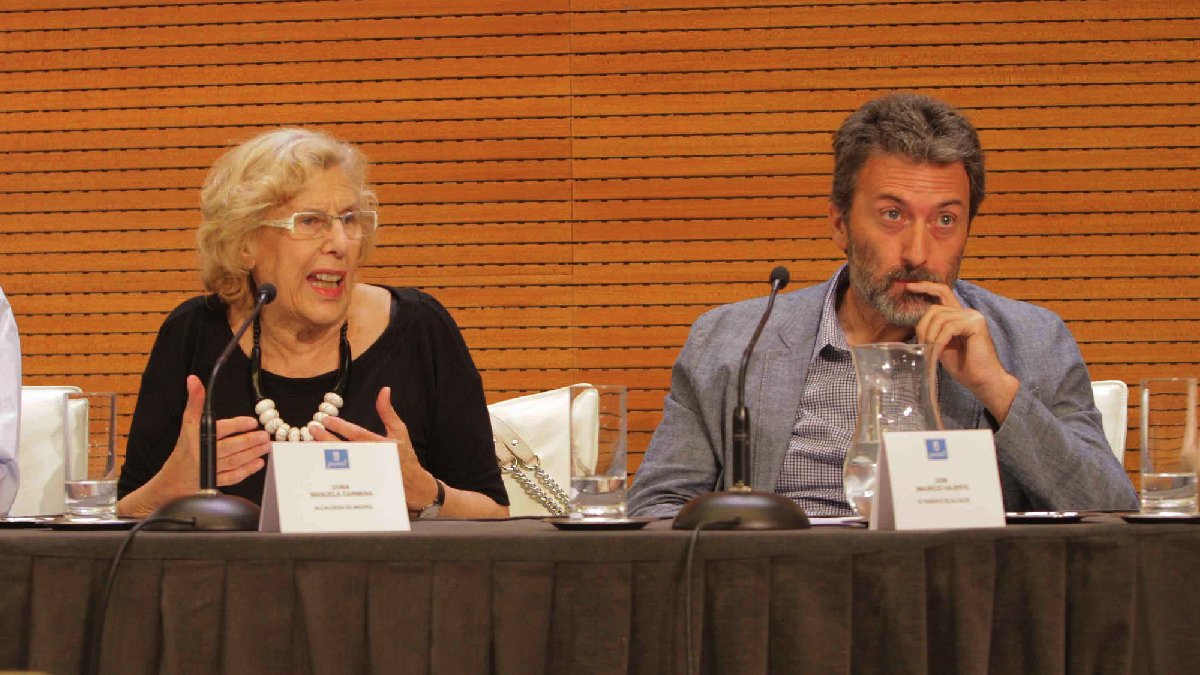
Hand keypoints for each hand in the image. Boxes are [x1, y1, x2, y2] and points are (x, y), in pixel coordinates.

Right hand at [154, 375, 271, 495]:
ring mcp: (210, 469)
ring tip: (266, 446)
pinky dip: (246, 471)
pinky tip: (258, 463)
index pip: (219, 429)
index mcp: (198, 437)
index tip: (252, 422)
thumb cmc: (184, 449)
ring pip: (234, 461)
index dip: (237, 425)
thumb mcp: (188, 423)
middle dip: (250, 441)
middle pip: (230, 447)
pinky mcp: (215, 482)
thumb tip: (194, 380)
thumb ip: (194, 402)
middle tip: (265, 435)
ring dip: (252, 454)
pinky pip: (233, 477)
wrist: (172, 479)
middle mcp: (205, 454)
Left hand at [311, 386, 439, 510]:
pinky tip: (318, 460)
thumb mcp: (399, 430)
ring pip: (338, 462)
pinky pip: (340, 473)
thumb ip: (387, 411)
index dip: (339, 426)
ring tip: (310, 443)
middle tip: (313, 428)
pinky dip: (329, 466)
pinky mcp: (360, 482)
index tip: (326, 420)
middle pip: (343, 447)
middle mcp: (370, 458)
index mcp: (380, 445)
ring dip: (323, 451)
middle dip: (325, 437)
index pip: (355, 433)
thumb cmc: (404, 455)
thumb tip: (384, 390)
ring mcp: (363, 472)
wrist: (411, 484)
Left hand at [908, 281, 1019, 423]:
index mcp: (959, 315)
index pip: (942, 292)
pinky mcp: (976, 324)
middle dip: (923, 326)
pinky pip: (948, 328)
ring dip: (930, 335)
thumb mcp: (942, 345)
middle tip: (922, 345)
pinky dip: (939, 341)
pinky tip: (937, 352)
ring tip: (931, 351)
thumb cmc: (964, 367)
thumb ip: (933, 331)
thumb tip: (915, 324)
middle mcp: (967, 312)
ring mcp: (973, 316)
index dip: (926, 287)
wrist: (983, 381)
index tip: (909, 287)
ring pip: (940, 318)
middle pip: (935, 309)